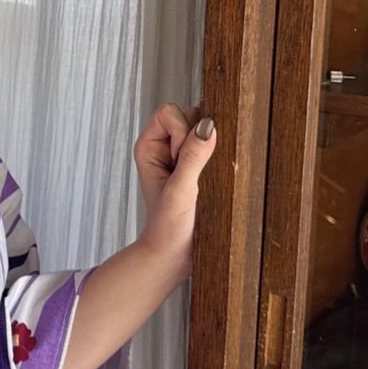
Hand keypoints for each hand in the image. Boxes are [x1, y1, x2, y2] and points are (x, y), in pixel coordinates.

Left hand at [133, 102, 216, 284]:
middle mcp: (164, 147)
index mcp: (149, 146)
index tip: (181, 162)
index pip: (170, 113)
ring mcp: (182, 155)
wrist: (176, 255)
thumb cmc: (168, 228)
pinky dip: (218, 158)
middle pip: (189, 116)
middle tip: (194, 173)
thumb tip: (208, 126)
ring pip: (204, 130)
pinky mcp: (199, 166)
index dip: (181, 132)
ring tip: (203, 179)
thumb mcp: (180, 192)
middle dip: (197, 139)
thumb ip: (192, 158)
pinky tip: (211, 181)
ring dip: (210, 150)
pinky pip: (214, 147)